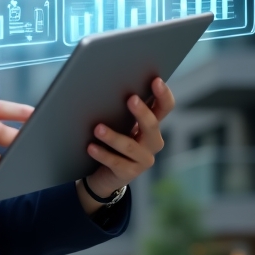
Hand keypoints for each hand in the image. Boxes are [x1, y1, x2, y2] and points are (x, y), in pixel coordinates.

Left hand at [78, 76, 174, 212]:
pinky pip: (116, 163)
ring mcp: (143, 160)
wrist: (103, 174)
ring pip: (130, 146)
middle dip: (142, 112)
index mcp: (152, 126)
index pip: (164, 108)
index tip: (156, 80)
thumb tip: (107, 86)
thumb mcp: (119, 124)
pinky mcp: (129, 173)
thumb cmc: (112, 143)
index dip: (163, 95)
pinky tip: (90, 147)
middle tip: (130, 99)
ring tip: (97, 128)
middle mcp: (152, 142)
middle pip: (153, 126)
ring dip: (113, 136)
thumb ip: (120, 111)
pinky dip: (102, 154)